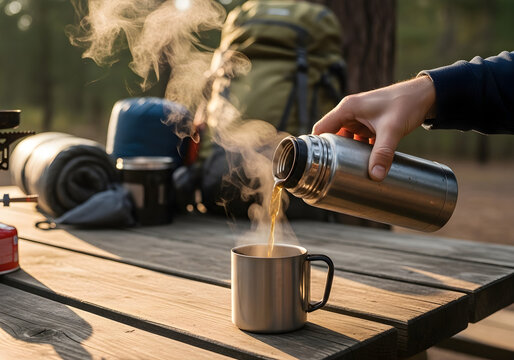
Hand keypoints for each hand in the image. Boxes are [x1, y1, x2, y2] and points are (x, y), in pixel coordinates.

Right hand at [312, 76, 435, 180]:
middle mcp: (349, 113)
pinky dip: (358, 152)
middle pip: (332, 136)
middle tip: (330, 172)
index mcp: (347, 108)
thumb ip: (383, 153)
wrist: (425, 95)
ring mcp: (359, 119)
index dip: (316, 146)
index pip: (322, 129)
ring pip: (345, 140)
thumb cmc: (405, 103)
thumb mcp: (392, 130)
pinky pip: (357, 141)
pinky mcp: (368, 125)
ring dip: (346, 153)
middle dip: (332, 153)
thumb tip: (375, 176)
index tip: (315, 163)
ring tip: (344, 171)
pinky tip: (361, 164)